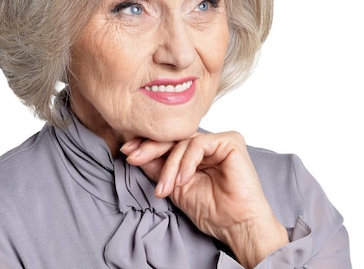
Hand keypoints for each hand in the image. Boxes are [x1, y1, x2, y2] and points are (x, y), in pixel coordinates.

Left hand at [120, 132, 288, 267]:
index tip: (127, 153)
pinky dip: (186, 162)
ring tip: (166, 188)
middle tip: (134, 157)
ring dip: (169, 166)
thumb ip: (158, 169)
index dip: (147, 146)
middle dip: (151, 148)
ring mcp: (220, 141)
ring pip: (184, 142)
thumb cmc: (212, 211)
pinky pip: (199, 144)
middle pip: (174, 137)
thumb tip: (135, 154)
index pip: (169, 143)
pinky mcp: (231, 141)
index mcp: (196, 154)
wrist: (236, 225)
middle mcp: (208, 144)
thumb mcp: (174, 188)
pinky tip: (183, 180)